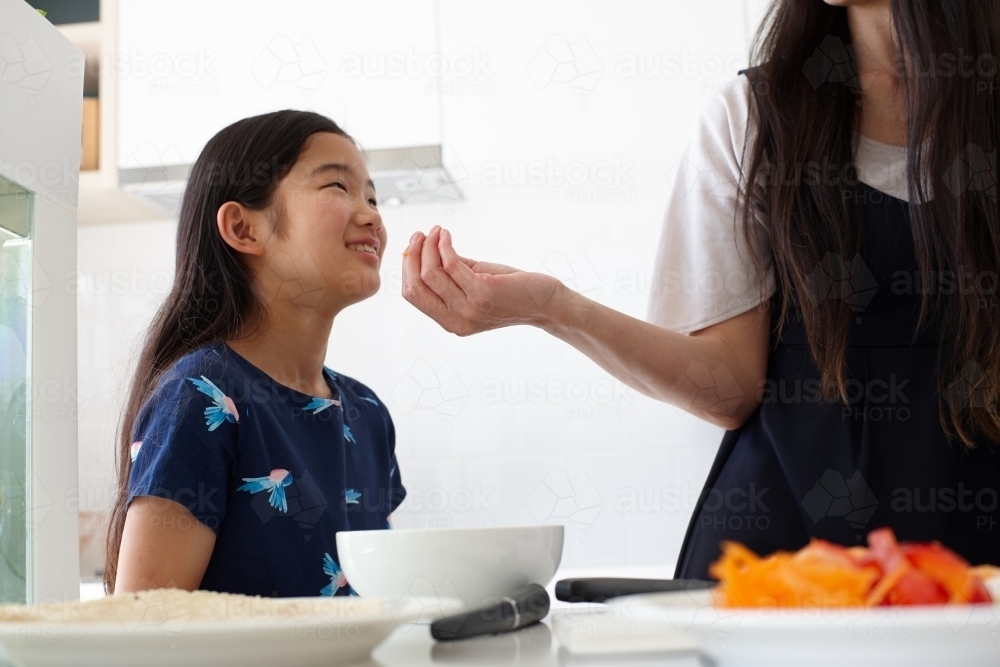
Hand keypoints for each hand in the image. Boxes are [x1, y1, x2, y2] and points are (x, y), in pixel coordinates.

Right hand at [401, 226, 575, 335]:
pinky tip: (447, 235)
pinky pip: (452, 264)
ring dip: (430, 245)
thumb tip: (424, 249)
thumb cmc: (511, 292)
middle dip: (414, 255)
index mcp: (450, 322)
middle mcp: (457, 321)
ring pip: (432, 273)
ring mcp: (469, 309)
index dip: (407, 267)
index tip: (412, 245)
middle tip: (420, 234)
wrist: (545, 303)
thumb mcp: (473, 284)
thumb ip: (450, 273)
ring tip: (436, 231)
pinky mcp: (483, 293)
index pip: (412, 296)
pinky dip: (445, 245)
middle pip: (416, 286)